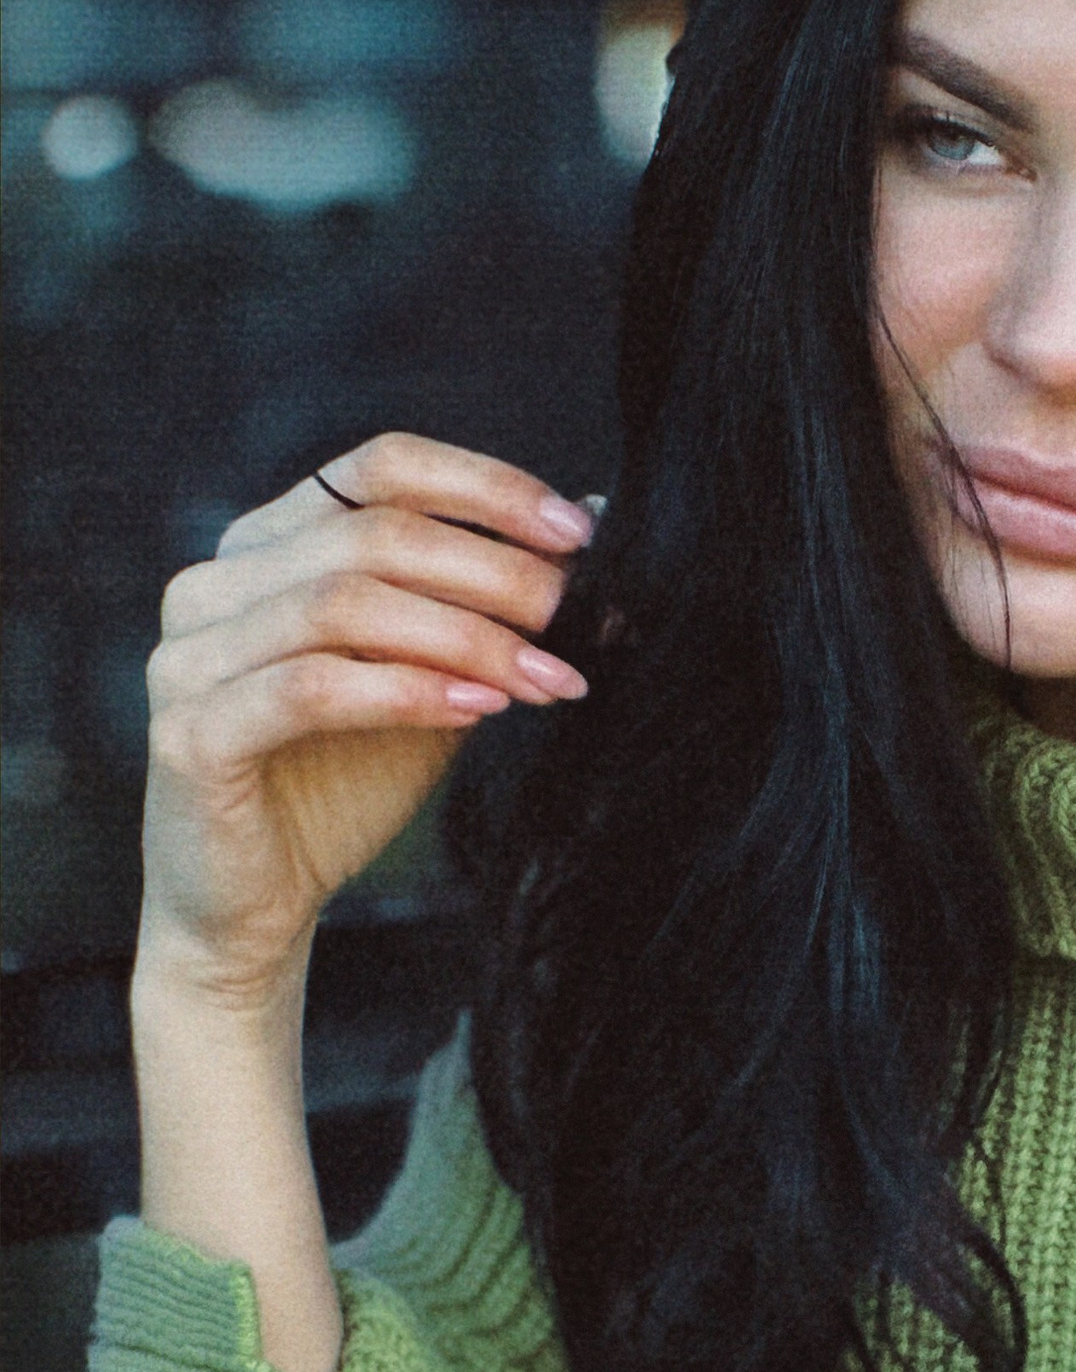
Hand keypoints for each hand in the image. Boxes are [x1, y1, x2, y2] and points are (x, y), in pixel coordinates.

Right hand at [140, 433, 597, 1005]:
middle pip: (373, 534)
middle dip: (494, 572)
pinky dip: (404, 693)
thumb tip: (589, 525)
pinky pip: (309, 689)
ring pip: (343, 604)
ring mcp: (193, 653)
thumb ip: (486, 612)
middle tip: (578, 615)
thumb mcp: (435, 682)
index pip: (380, 468)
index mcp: (271, 544)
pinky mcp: (191, 732)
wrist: (256, 903)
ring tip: (546, 679)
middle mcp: (217, 581)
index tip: (576, 531)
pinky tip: (477, 711)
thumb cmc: (346, 781)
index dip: (484, 488)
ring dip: (465, 638)